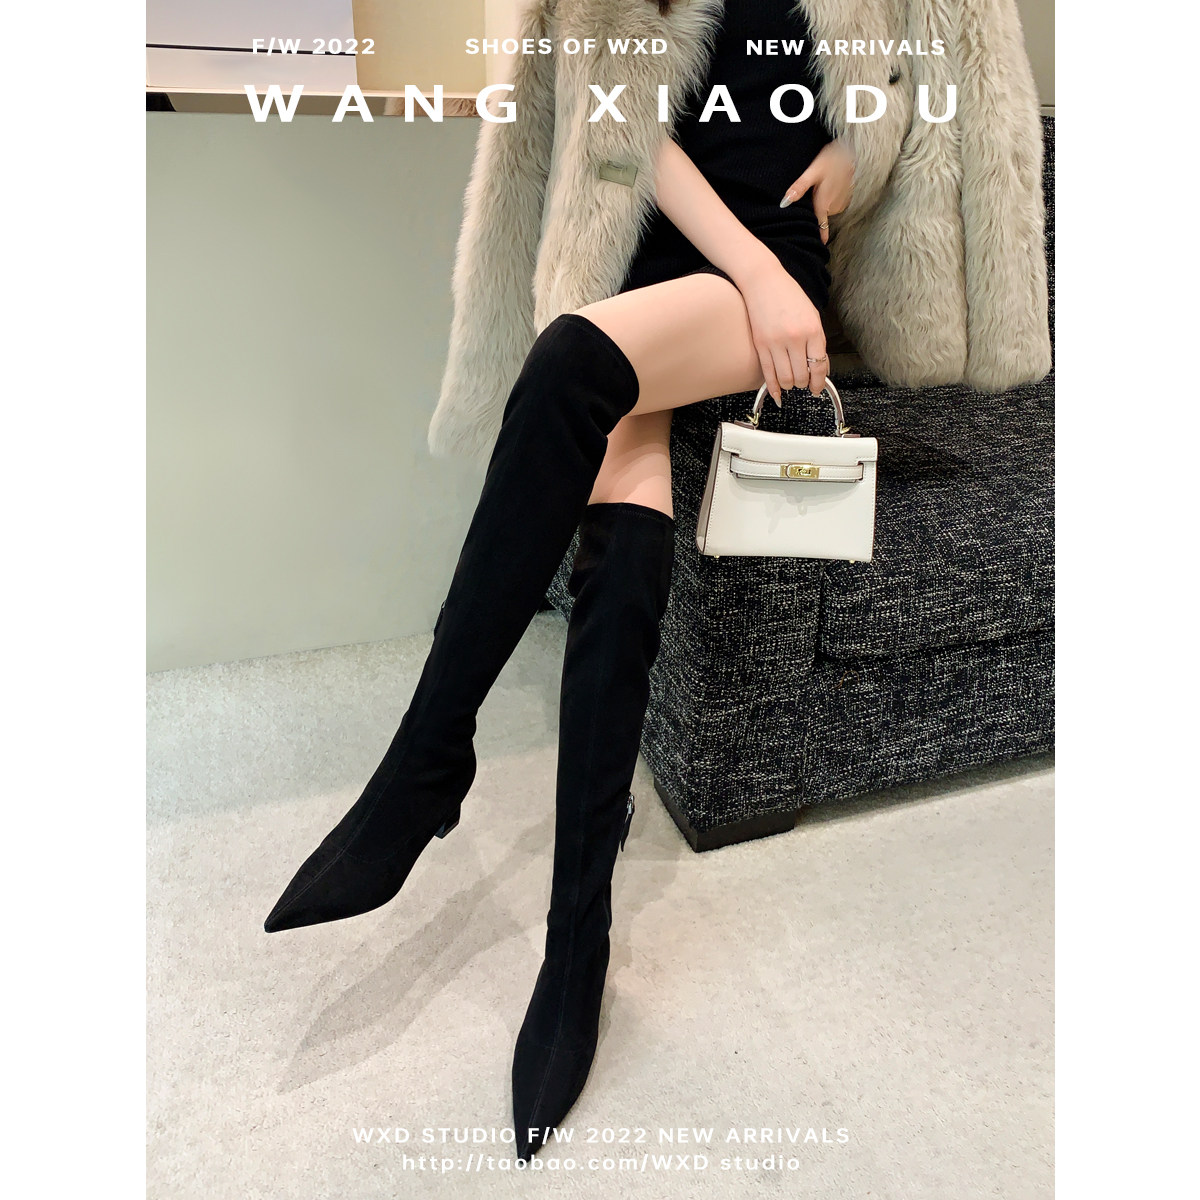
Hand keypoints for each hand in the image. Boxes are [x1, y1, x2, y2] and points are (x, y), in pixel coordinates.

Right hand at [733, 251, 827, 402]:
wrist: (763, 281)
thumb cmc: (789, 295)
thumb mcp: (812, 315)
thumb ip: (817, 341)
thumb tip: (821, 367)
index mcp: (812, 330)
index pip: (819, 366)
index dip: (819, 382)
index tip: (817, 388)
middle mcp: (795, 338)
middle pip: (801, 376)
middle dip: (803, 384)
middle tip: (803, 383)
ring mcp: (776, 343)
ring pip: (785, 378)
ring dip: (789, 385)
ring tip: (790, 382)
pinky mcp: (761, 345)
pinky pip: (768, 373)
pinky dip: (773, 388)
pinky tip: (777, 394)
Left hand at [780, 138, 855, 243]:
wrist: (854, 150)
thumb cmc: (832, 159)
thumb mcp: (813, 172)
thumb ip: (799, 188)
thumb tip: (784, 203)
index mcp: (824, 204)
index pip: (820, 227)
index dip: (818, 236)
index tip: (817, 247)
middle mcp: (834, 207)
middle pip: (820, 215)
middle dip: (814, 209)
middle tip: (810, 197)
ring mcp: (842, 203)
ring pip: (827, 209)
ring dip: (823, 202)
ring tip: (820, 188)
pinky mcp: (847, 197)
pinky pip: (834, 203)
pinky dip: (830, 197)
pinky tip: (829, 185)